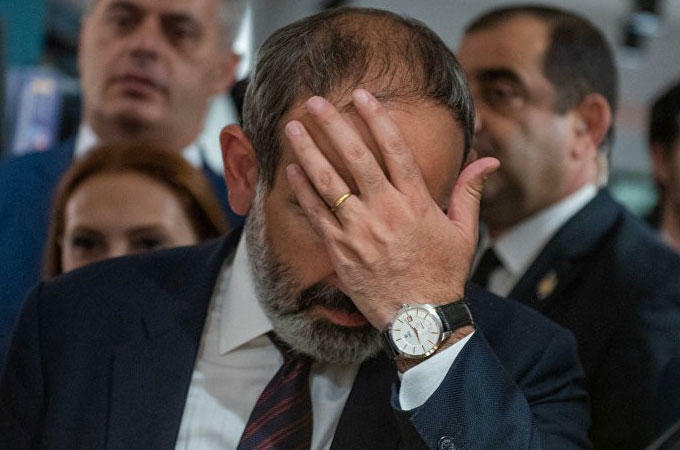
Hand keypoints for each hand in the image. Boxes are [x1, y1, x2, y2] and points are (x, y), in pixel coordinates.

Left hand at [285, 89, 498, 329]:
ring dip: (309, 151)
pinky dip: (304, 190)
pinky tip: (292, 170)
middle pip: (355, 158)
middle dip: (333, 125)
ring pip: (329, 183)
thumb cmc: (442, 274)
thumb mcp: (464, 232)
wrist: (419, 318)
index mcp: (416, 203)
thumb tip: (489, 160)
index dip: (377, 119)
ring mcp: (360, 231)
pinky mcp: (341, 250)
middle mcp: (386, 211)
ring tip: (292, 128)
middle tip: (315, 102)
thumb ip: (470, 191)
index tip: (361, 96)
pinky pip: (317, 214)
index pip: (394, 150)